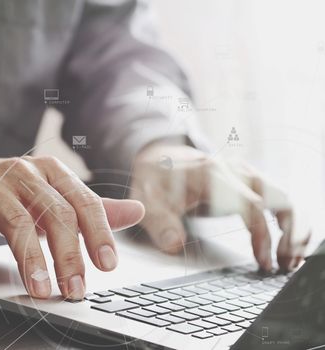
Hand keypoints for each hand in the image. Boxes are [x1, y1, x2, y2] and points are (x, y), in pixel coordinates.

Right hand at [0, 152, 144, 298]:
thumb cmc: (12, 190)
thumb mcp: (54, 193)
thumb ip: (92, 207)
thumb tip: (137, 211)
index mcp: (51, 172)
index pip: (82, 201)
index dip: (98, 233)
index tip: (107, 264)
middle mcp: (23, 173)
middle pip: (53, 213)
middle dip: (68, 255)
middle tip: (75, 288)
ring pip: (15, 222)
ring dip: (31, 260)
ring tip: (40, 289)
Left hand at [130, 143, 309, 270]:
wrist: (158, 156)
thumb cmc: (155, 179)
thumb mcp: (146, 200)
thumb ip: (159, 221)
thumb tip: (174, 245)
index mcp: (212, 174)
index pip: (251, 203)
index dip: (262, 234)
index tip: (263, 260)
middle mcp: (234, 170)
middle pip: (280, 197)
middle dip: (292, 232)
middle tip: (287, 263)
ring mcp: (244, 174)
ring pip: (285, 197)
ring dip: (296, 227)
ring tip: (291, 258)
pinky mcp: (248, 181)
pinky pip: (279, 198)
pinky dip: (289, 220)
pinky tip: (287, 243)